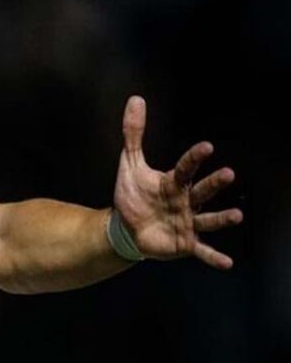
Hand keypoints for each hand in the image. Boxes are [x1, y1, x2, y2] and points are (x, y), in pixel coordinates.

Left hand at [114, 96, 242, 268]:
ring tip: (236, 216)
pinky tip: (227, 263)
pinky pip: (201, 250)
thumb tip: (135, 100)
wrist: (126, 227)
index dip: (194, 158)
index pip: (185, 167)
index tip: (206, 147)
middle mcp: (186, 201)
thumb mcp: (130, 163)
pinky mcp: (184, 243)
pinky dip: (212, 256)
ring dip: (221, 219)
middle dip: (214, 184)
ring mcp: (188, 222)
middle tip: (227, 174)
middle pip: (202, 190)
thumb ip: (134, 134)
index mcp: (174, 182)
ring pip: (208, 219)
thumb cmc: (134, 195)